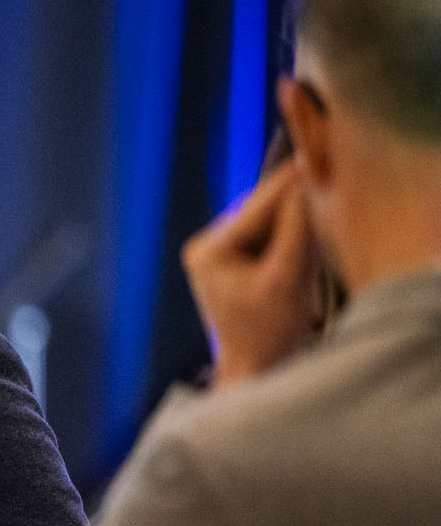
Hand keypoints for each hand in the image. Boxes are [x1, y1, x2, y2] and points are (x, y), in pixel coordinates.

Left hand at [182, 160, 321, 387]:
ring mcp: (211, 251)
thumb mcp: (289, 275)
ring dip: (290, 222)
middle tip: (323, 197)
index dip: (294, 182)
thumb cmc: (269, 329)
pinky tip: (296, 251)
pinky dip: (284, 236)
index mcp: (210, 248)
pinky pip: (262, 234)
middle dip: (293, 205)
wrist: (254, 367)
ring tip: (307, 239)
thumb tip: (303, 181)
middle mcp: (203, 244)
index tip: (318, 158)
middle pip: (261, 208)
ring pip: (264, 219)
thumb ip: (296, 227)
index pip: (261, 203)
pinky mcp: (225, 259)